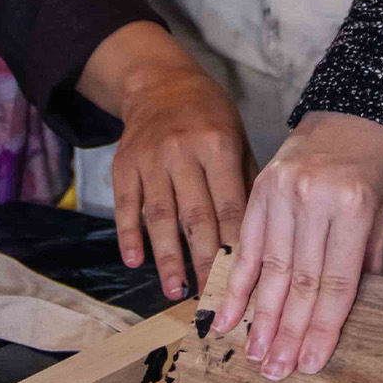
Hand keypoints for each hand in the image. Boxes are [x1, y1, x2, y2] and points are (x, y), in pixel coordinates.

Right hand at [81, 22, 253, 300]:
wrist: (160, 83)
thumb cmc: (210, 117)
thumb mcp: (237, 137)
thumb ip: (246, 183)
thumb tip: (259, 237)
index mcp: (218, 145)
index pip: (230, 205)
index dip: (237, 246)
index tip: (246, 280)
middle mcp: (182, 152)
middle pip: (196, 217)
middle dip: (207, 262)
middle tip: (214, 299)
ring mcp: (150, 159)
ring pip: (160, 216)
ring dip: (168, 258)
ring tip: (177, 291)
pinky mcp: (123, 164)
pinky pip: (126, 205)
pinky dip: (129, 236)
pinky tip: (136, 262)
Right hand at [213, 111, 382, 378]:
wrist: (356, 109)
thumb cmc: (379, 163)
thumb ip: (364, 258)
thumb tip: (342, 311)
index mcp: (352, 206)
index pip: (335, 280)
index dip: (322, 326)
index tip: (310, 363)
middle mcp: (313, 199)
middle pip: (298, 279)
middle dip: (287, 332)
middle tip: (276, 372)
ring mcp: (281, 191)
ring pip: (268, 266)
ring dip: (260, 316)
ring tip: (254, 354)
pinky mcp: (260, 187)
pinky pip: (245, 241)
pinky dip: (237, 281)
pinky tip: (229, 313)